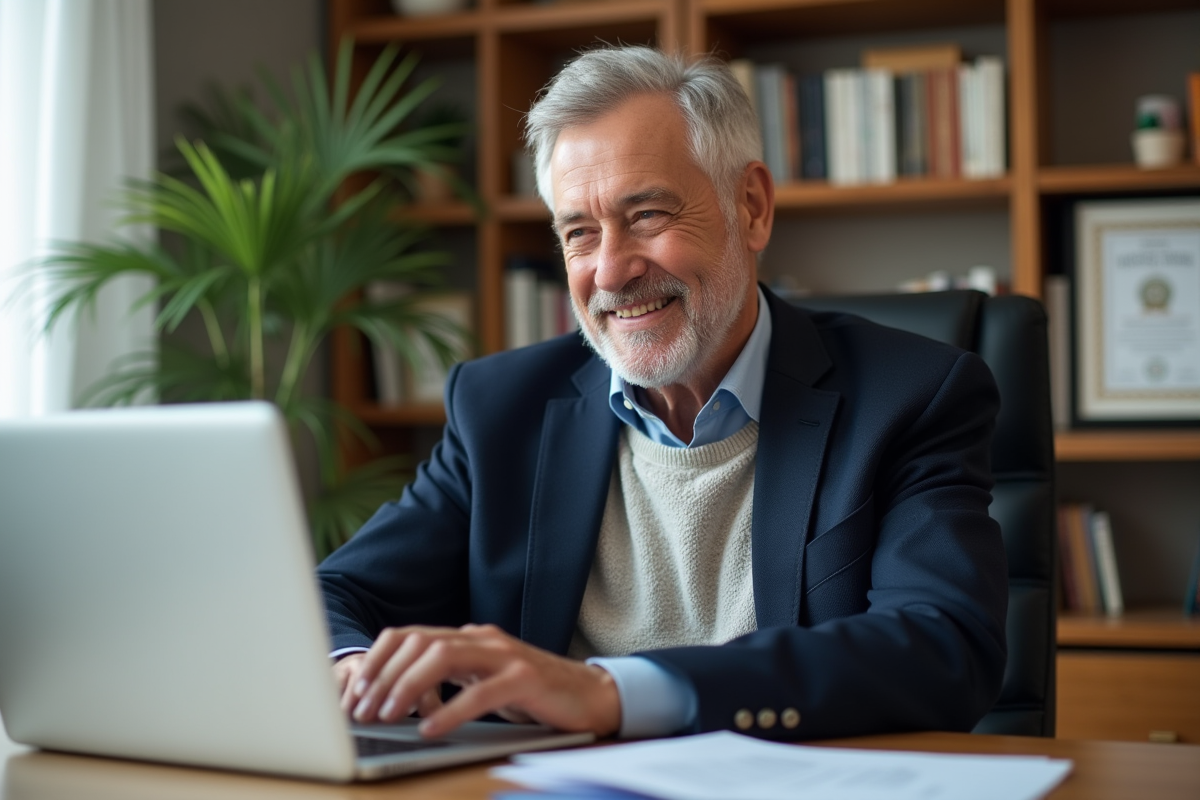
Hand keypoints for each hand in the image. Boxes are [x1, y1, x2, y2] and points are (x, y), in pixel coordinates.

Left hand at [341, 624, 620, 738]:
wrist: (591, 696)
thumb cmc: (532, 695)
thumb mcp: (481, 683)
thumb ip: (446, 682)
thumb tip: (392, 701)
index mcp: (467, 638)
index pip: (408, 636)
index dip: (376, 662)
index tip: (355, 695)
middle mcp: (482, 639)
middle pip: (419, 642)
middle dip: (383, 676)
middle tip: (364, 710)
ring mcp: (506, 655)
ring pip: (444, 656)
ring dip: (408, 687)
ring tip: (390, 716)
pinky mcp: (527, 678)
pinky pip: (482, 692)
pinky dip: (452, 710)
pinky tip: (432, 729)